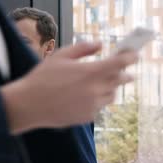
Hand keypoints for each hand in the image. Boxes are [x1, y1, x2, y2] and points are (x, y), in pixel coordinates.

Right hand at [1, 42, 137, 133]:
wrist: (28, 105)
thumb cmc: (41, 78)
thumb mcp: (60, 56)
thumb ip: (83, 49)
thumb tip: (100, 45)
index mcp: (91, 72)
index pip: (121, 64)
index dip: (130, 58)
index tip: (133, 55)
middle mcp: (95, 90)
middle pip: (120, 80)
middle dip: (124, 74)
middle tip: (122, 70)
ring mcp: (92, 106)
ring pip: (111, 95)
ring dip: (109, 88)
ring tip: (97, 84)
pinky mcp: (86, 117)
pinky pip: (98, 107)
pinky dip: (96, 101)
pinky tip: (82, 97)